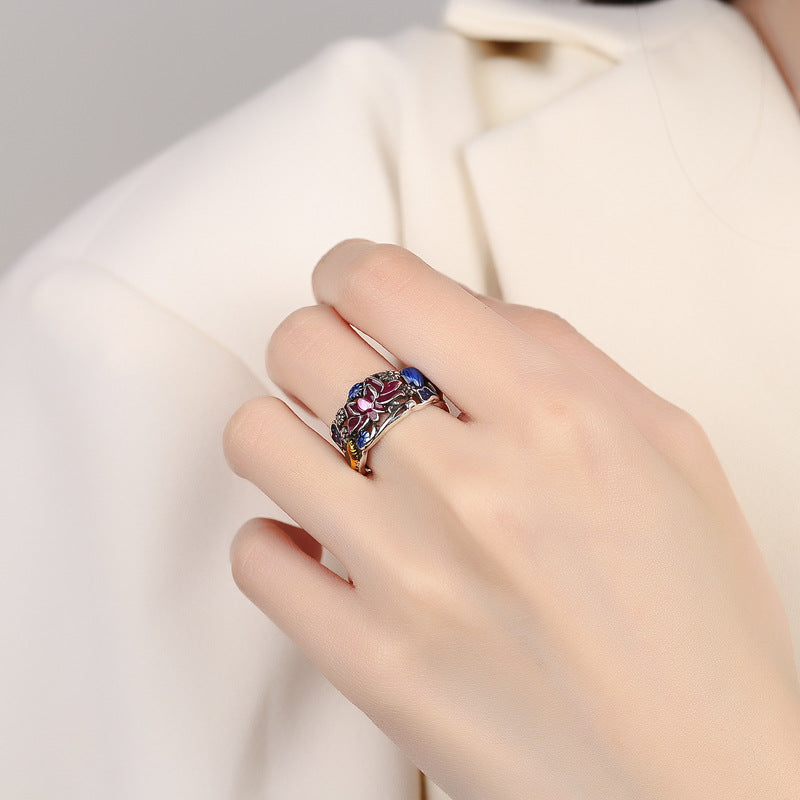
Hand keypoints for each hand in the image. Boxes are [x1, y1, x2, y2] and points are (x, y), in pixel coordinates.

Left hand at [223, 239, 799, 799]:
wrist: (698, 780)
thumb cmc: (695, 618)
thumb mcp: (661, 443)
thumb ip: (555, 355)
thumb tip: (453, 313)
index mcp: (553, 414)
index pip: (383, 282)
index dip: (348, 272)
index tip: (349, 292)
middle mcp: (470, 485)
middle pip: (300, 346)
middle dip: (312, 345)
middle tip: (340, 375)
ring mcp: (407, 576)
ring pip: (256, 439)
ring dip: (284, 435)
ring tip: (327, 460)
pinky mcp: (369, 662)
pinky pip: (256, 556)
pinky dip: (277, 540)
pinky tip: (324, 547)